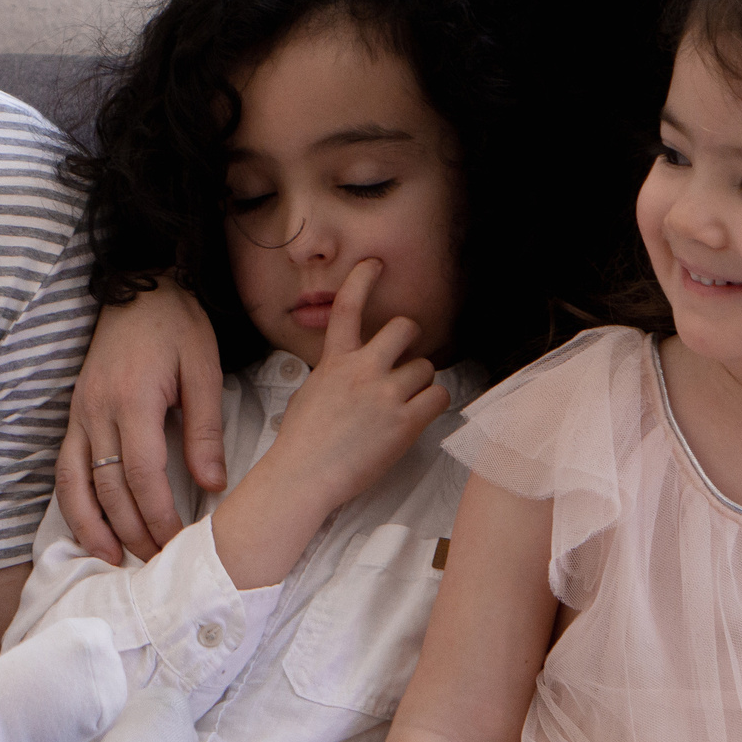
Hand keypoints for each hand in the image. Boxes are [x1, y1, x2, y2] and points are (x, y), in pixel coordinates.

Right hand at [57, 281, 224, 563]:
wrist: (138, 286)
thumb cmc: (177, 325)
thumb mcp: (204, 369)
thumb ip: (204, 430)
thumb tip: (212, 486)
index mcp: (132, 399)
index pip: (141, 473)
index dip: (158, 514)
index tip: (178, 541)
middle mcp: (97, 410)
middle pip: (107, 486)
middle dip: (131, 530)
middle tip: (157, 561)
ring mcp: (79, 413)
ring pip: (74, 482)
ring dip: (91, 525)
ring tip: (110, 559)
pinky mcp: (73, 413)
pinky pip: (65, 466)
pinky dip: (72, 501)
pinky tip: (87, 525)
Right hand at [208, 260, 447, 590]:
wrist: (304, 476)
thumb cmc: (302, 442)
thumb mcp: (311, 393)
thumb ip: (335, 374)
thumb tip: (349, 372)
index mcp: (334, 361)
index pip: (348, 307)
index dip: (362, 279)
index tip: (374, 264)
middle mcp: (362, 370)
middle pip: (404, 328)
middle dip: (410, 338)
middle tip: (405, 357)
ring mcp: (385, 394)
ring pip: (426, 366)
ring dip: (421, 381)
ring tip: (405, 402)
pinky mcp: (405, 422)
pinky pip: (439, 396)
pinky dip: (434, 404)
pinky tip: (419, 416)